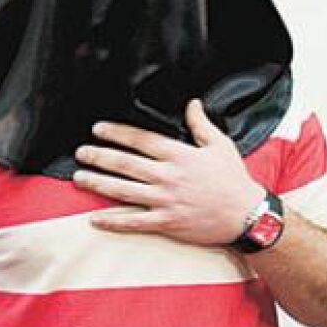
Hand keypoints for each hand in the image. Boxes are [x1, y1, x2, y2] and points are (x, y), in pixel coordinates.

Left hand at [73, 99, 265, 245]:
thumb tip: (192, 103)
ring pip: (123, 190)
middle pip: (125, 163)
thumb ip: (201, 124)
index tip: (98, 129)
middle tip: (80, 152)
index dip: (117, 133)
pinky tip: (94, 218)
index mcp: (179, 155)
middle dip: (99, 156)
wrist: (248, 216)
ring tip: (79, 177)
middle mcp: (168, 177)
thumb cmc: (234, 180)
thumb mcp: (220, 145)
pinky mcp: (166, 222)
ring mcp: (165, 200)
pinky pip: (133, 222)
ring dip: (97, 183)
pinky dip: (112, 221)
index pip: (140, 140)